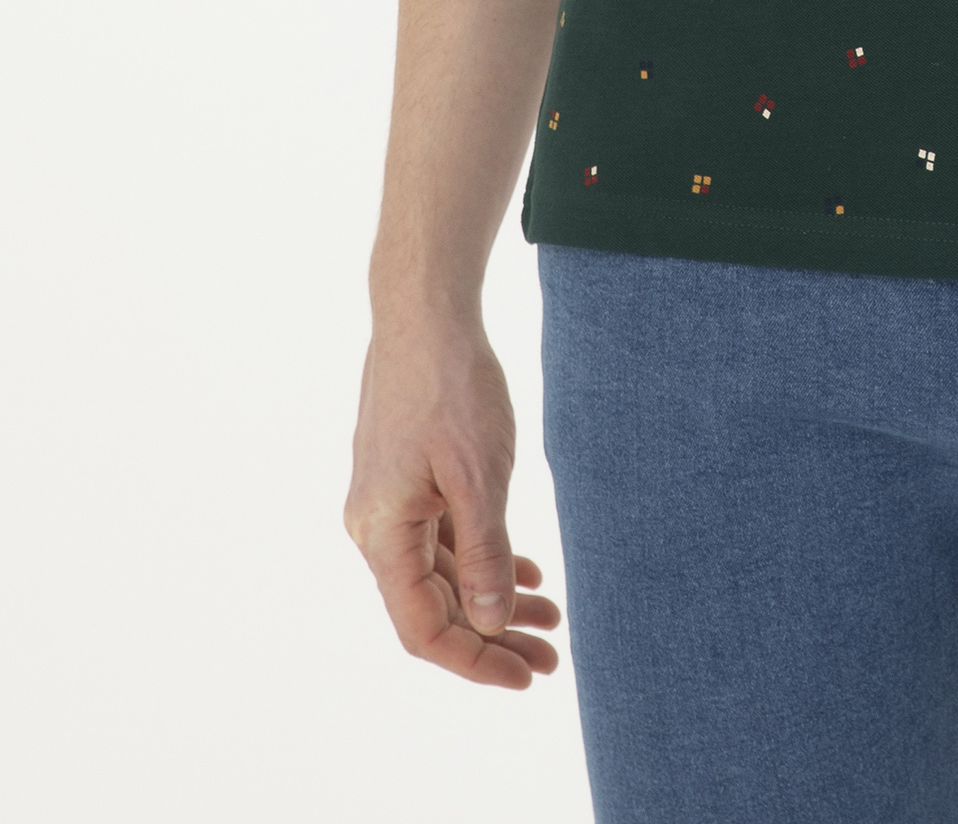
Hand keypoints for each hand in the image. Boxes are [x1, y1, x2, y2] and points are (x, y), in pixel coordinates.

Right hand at [344, 317, 561, 688]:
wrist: (426, 311)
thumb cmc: (451, 386)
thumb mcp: (478, 474)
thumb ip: (483, 552)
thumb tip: (487, 623)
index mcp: (382, 533)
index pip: (424, 627)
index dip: (474, 659)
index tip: (525, 675)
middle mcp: (376, 525)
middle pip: (434, 606)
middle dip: (492, 636)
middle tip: (549, 658)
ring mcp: (390, 500)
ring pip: (442, 572)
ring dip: (493, 597)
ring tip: (551, 616)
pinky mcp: (407, 476)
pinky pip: (442, 536)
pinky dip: (482, 558)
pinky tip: (526, 572)